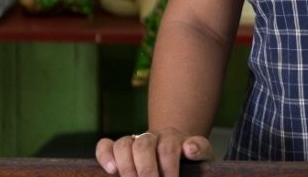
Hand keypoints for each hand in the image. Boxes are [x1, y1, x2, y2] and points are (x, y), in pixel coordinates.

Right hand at [96, 129, 214, 176]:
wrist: (178, 154)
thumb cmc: (190, 161)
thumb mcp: (202, 156)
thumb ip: (200, 150)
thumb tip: (190, 148)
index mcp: (174, 138)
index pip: (167, 149)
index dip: (168, 168)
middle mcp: (153, 137)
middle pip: (144, 146)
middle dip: (146, 171)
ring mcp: (134, 142)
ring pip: (124, 144)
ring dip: (127, 167)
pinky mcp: (119, 149)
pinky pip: (106, 146)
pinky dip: (105, 156)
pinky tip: (111, 170)